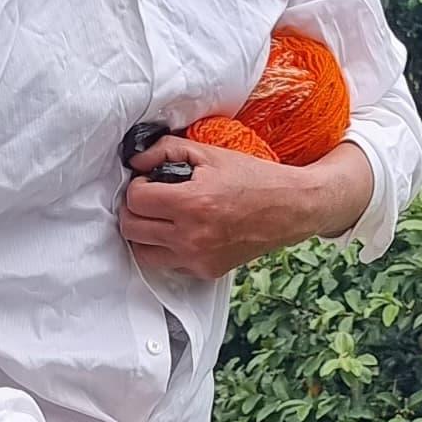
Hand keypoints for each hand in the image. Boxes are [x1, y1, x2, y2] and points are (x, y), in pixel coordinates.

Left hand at [119, 133, 371, 278]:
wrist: (291, 208)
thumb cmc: (254, 178)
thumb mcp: (209, 153)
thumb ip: (165, 150)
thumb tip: (135, 161)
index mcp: (192, 203)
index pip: (134, 200)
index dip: (137, 186)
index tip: (149, 182)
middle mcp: (192, 236)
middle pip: (131, 228)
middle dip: (135, 209)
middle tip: (151, 198)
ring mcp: (198, 258)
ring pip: (142, 252)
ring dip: (145, 233)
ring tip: (162, 217)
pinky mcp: (206, 271)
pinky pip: (168, 264)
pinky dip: (167, 249)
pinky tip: (183, 232)